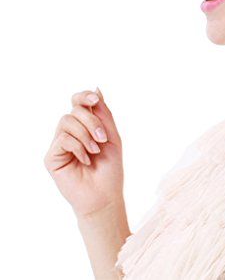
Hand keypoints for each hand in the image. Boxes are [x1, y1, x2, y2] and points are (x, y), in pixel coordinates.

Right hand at [44, 88, 124, 217]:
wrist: (104, 195)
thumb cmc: (110, 168)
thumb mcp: (111, 136)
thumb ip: (103, 113)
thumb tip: (96, 89)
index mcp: (85, 125)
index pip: (77, 102)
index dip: (84, 96)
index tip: (95, 100)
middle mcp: (70, 132)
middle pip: (74, 109)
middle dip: (92, 120)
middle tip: (103, 137)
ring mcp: (59, 144)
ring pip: (67, 121)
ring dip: (86, 134)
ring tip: (96, 150)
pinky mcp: (51, 157)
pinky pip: (62, 139)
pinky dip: (79, 147)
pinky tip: (86, 160)